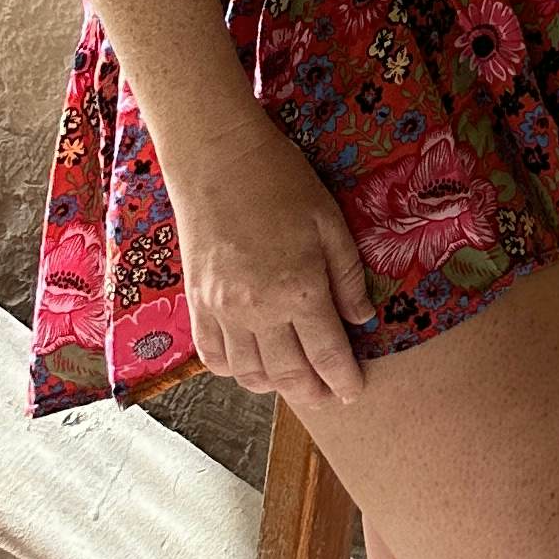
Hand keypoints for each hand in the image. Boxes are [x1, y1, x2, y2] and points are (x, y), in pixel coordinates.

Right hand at [165, 104, 373, 405]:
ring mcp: (222, 311)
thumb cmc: (282, 181)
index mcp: (299, 289)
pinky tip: (250, 365)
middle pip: (288, 373)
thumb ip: (347, 276)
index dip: (343, 378)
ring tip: (293, 382)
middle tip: (328, 399)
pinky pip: (213, 357)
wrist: (218, 159)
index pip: (326, 352)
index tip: (354, 392)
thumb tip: (361, 319)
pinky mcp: (197, 305)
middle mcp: (258, 311)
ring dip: (274, 386)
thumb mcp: (329, 220)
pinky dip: (234, 370)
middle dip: (312, 392)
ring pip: (248, 374)